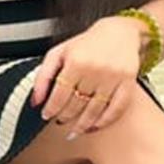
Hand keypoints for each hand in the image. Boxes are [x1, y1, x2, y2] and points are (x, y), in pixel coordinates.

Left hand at [30, 16, 142, 138]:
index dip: (51, 108)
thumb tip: (35, 101)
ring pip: (95, 110)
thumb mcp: (59, 53)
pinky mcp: (128, 83)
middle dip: (65, 116)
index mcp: (76, 61)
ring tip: (74, 130)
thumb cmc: (86, 44)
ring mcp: (113, 77)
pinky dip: (104, 121)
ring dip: (82, 124)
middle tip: (59, 121)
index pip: (59, 94)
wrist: (118, 32)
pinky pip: (117, 109)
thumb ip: (43, 76)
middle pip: (76, 104)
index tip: (46, 115)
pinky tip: (94, 126)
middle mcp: (95, 69)